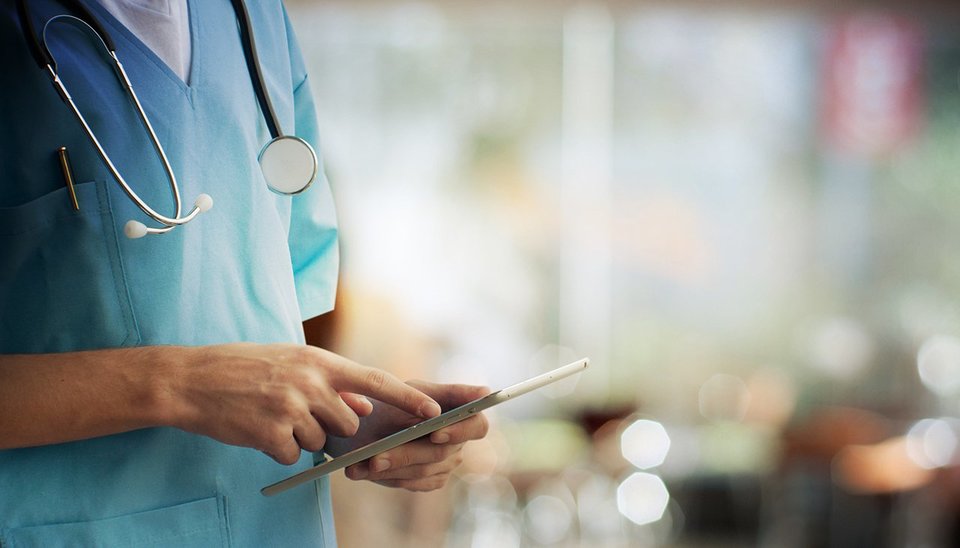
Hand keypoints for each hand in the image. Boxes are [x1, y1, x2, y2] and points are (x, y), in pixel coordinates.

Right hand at [164, 344, 441, 464]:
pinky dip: (277, 450)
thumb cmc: (242, 368)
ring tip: (269, 415)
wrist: (190, 380)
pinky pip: (291, 454)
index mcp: (317, 360)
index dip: (407, 398)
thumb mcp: (289, 362)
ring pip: (318, 441)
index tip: (433, 410)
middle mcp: (309, 382)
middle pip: (348, 422)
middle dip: (331, 427)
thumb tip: (363, 407)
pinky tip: (256, 429)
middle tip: (299, 414)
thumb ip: (328, 382)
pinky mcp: (271, 433)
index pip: (375, 380)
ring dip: (300, 437)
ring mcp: (290, 408)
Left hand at [334, 381, 489, 491]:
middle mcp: (459, 442)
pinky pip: (411, 483)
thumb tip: (484, 392)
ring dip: (391, 467)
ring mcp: (445, 463)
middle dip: (407, 454)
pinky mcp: (429, 480)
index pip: (478, 426)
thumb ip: (447, 393)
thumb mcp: (415, 390)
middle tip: (377, 457)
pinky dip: (386, 476)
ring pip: (422, 471)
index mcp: (463, 415)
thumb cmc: (396, 398)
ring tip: (363, 464)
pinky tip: (362, 471)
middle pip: (441, 453)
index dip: (459, 431)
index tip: (435, 433)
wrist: (367, 422)